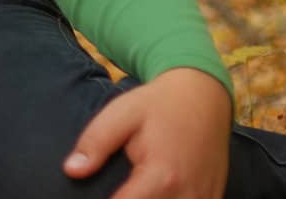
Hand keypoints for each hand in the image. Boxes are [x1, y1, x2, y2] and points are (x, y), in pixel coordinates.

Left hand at [63, 67, 231, 198]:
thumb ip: (96, 143)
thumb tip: (72, 170)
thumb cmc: (158, 105)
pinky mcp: (213, 197)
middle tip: (114, 187)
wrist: (204, 96)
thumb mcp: (122, 114)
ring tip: (130, 188)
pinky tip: (155, 192)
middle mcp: (187, 194)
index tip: (94, 195)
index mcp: (161, 176)